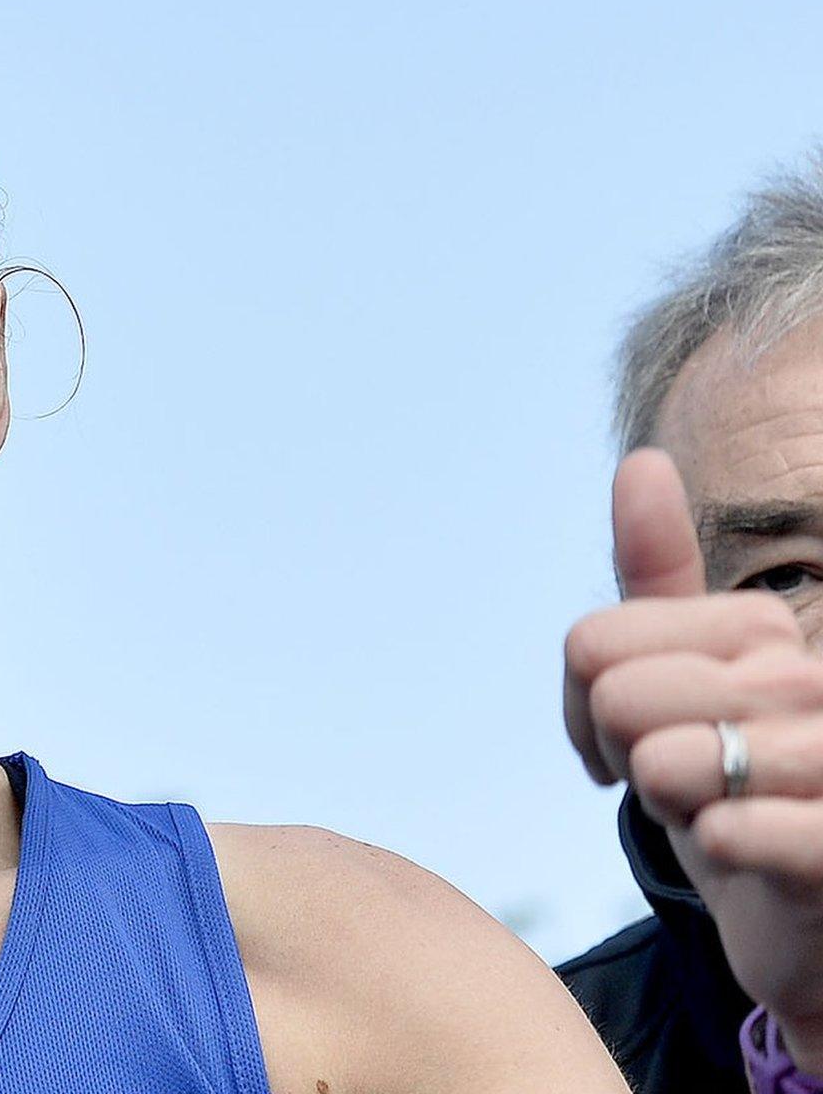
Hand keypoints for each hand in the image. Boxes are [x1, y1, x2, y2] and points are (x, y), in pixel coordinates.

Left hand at [564, 450, 822, 1069]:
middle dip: (623, 756)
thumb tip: (642, 461)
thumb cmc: (737, 795)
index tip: (622, 745)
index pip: (590, 642)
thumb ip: (657, 585)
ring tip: (721, 816)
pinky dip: (718, 849)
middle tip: (678, 786)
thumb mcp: (682, 686)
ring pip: (664, 758)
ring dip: (672, 807)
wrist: (808, 923)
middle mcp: (807, 677)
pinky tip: (747, 855)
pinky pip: (733, 828)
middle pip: (615, 690)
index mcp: (760, 634)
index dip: (582, 710)